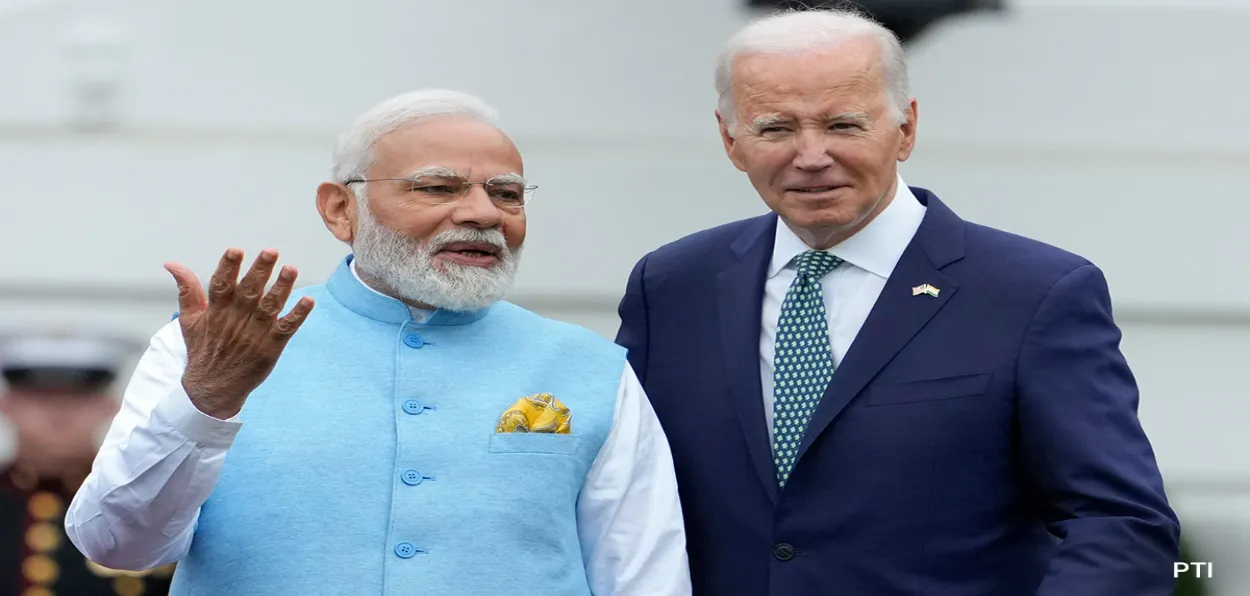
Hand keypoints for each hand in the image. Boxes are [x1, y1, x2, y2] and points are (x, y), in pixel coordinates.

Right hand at [164, 248, 313, 419]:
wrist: (212, 389)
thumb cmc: (203, 350)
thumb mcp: (189, 320)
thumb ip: (186, 289)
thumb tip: (171, 263)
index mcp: (216, 311)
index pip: (221, 285)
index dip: (228, 268)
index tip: (235, 250)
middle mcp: (236, 320)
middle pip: (249, 292)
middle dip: (260, 271)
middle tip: (271, 251)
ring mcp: (254, 334)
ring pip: (270, 306)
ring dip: (281, 288)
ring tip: (291, 269)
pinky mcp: (270, 347)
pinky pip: (286, 328)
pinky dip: (297, 315)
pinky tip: (308, 301)